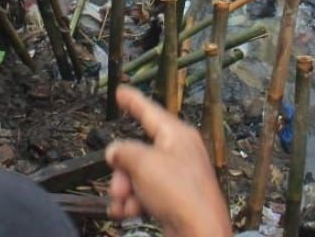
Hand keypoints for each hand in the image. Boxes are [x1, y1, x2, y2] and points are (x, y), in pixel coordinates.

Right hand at [105, 86, 231, 236]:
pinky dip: (135, 201)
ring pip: (140, 174)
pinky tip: (126, 213)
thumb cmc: (180, 193)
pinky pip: (147, 192)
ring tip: (121, 204)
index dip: (132, 100)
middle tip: (117, 184)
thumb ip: (124, 151)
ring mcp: (178, 175)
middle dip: (122, 168)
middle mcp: (179, 151)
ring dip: (125, 189)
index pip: (149, 111)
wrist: (198, 231)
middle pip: (139, 150)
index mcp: (176, 134)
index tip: (121, 92)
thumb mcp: (143, 164)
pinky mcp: (176, 197)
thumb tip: (115, 151)